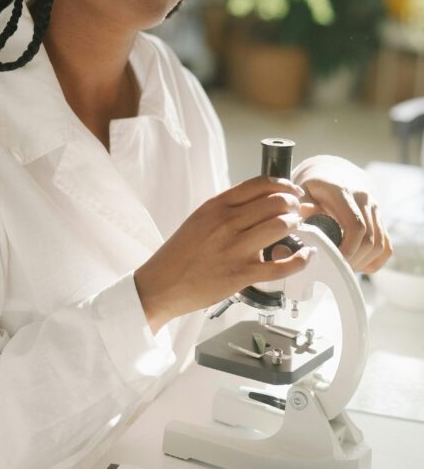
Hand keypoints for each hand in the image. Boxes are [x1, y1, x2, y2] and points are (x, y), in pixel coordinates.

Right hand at [134, 176, 315, 332]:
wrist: (161, 284)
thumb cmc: (180, 255)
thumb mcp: (199, 220)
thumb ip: (228, 210)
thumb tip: (264, 203)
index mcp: (216, 206)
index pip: (260, 184)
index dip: (283, 184)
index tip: (292, 190)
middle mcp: (226, 223)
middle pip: (276, 202)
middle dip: (294, 205)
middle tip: (297, 211)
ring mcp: (235, 249)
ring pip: (281, 226)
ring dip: (296, 225)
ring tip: (296, 229)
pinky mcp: (241, 274)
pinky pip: (281, 265)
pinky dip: (301, 259)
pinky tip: (306, 256)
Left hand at [292, 155, 391, 272]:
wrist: (331, 174)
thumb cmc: (312, 187)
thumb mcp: (300, 191)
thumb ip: (299, 207)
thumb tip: (298, 224)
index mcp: (343, 192)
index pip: (355, 226)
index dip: (347, 249)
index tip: (331, 262)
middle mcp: (364, 199)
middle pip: (369, 240)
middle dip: (353, 259)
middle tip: (333, 269)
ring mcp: (375, 210)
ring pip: (379, 245)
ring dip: (362, 262)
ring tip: (342, 266)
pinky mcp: (380, 220)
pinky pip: (386, 247)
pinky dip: (373, 260)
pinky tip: (356, 263)